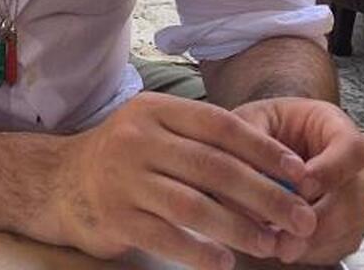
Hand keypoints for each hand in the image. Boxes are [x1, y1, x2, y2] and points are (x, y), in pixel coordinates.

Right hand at [42, 93, 318, 269]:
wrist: (63, 181)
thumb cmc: (126, 156)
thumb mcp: (157, 131)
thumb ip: (202, 142)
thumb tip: (274, 169)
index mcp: (155, 110)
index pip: (219, 124)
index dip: (263, 149)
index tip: (299, 173)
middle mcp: (138, 138)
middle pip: (213, 167)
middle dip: (264, 194)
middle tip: (300, 218)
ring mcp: (124, 177)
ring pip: (193, 205)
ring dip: (238, 228)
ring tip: (269, 244)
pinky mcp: (115, 216)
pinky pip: (166, 237)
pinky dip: (199, 252)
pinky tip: (225, 262)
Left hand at [232, 98, 363, 264]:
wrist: (274, 141)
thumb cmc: (267, 126)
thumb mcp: (256, 119)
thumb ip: (253, 140)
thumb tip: (248, 172)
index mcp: (336, 128)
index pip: (351, 150)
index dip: (330, 170)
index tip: (303, 184)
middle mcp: (352, 166)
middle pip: (352, 199)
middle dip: (318, 219)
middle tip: (287, 230)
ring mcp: (353, 200)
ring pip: (346, 229)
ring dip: (313, 241)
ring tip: (279, 245)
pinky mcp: (343, 229)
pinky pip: (336, 247)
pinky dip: (310, 252)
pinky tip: (284, 248)